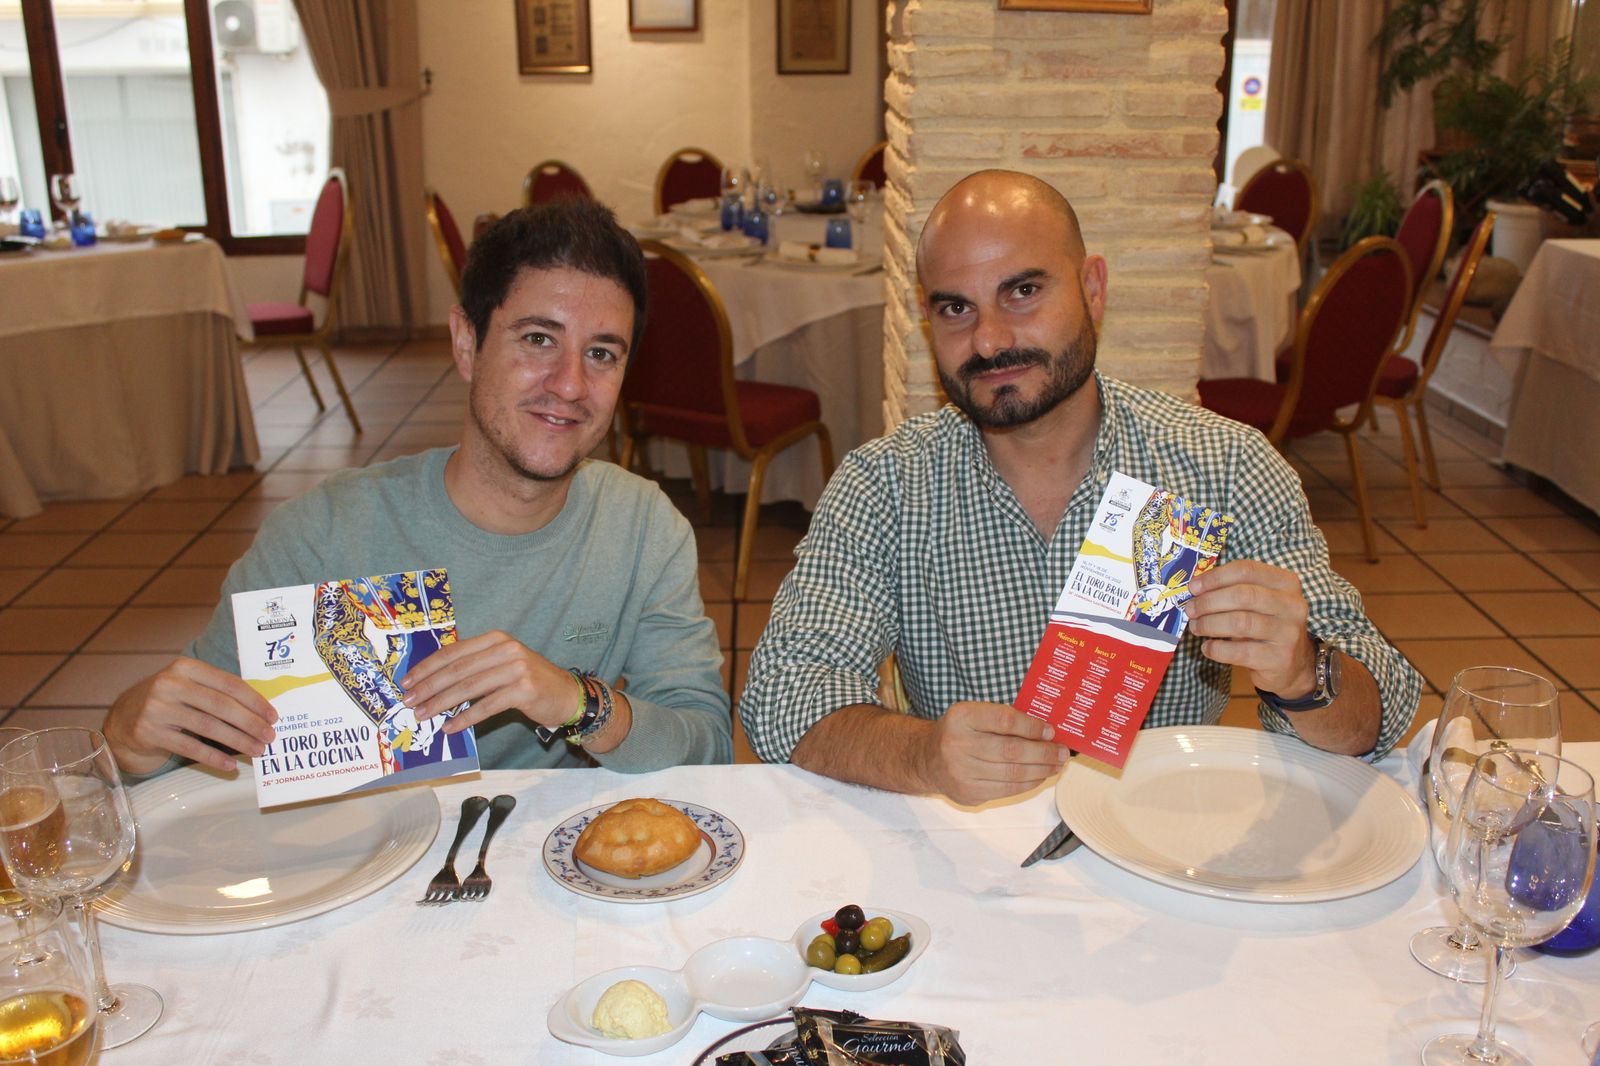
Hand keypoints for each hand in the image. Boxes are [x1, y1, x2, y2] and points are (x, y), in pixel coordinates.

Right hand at [103, 656, 277, 775]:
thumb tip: (261, 712)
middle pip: (220, 705)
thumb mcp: (188, 686)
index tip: (273, 716)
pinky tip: (229, 765)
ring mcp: (156, 708)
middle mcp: (169, 684)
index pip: (228, 683)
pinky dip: (212, 757)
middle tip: (270, 736)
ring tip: (257, 751)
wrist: (123, 720)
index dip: (254, 701)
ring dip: (237, 741)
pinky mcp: (148, 732)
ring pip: (207, 726)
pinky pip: (188, 747)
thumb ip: (217, 692)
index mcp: (185, 667)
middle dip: (249, 723)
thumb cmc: (169, 702)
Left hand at [401, 630, 576, 732]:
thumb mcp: (502, 664)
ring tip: (423, 715)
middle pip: (458, 669)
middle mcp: (506, 649)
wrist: (567, 695)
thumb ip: (474, 666)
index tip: (406, 681)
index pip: (454, 651)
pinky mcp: (524, 690)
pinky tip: (451, 727)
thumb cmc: (530, 682)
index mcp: (496, 639)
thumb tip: (433, 682)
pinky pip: (487, 706)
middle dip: (429, 687)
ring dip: (441, 703)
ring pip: (469, 687)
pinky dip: (466, 718)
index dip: (427, 667)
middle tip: (408, 702)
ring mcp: (517, 668)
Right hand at [921, 701, 1066, 805]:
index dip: (1032, 726)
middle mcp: (957, 744)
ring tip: (1056, 765)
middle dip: (1043, 752)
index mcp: (961, 717)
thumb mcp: (973, 714)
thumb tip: (1044, 730)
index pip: (1004, 720)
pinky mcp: (968, 793)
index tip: (1050, 731)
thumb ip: (1003, 718)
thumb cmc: (959, 733)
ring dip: (1041, 770)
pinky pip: (1007, 790)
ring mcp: (961, 772)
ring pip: (1013, 774)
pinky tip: (1039, 776)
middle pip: (1012, 751)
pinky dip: (1028, 783)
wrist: (927, 759)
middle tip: (1061, 752)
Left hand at [1185, 560, 1315, 697]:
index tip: (1193, 587)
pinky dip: (1217, 649)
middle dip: (1209, 602)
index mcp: (1286, 583)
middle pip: (1242, 595)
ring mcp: (1288, 633)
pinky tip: (1208, 648)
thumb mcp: (1258, 603)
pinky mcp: (1279, 659)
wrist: (1293, 665)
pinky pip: (1240, 652)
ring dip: (1210, 624)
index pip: (1246, 570)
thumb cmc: (1266, 626)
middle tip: (1191, 610)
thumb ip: (1233, 590)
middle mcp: (1292, 605)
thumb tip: (1195, 588)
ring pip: (1240, 623)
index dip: (1215, 577)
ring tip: (1196, 627)